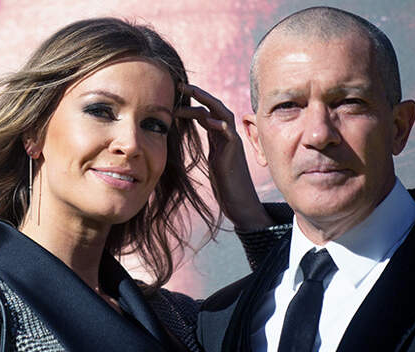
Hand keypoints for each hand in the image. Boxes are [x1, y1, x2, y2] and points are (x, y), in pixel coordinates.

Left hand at [176, 83, 272, 229]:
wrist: (240, 202)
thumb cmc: (225, 186)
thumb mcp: (212, 163)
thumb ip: (207, 149)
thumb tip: (193, 145)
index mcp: (219, 138)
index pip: (205, 113)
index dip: (191, 102)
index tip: (174, 95)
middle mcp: (227, 136)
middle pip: (214, 107)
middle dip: (197, 94)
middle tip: (179, 85)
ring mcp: (233, 142)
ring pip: (222, 113)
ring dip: (206, 101)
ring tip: (191, 92)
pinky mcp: (235, 152)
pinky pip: (229, 132)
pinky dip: (219, 123)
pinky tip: (208, 117)